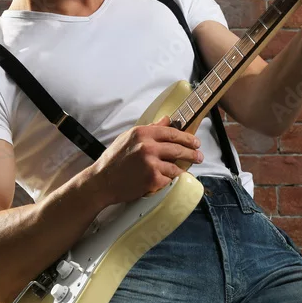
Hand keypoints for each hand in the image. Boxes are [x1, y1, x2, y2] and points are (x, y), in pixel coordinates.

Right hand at [88, 115, 202, 205]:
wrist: (102, 181)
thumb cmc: (114, 159)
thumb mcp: (128, 137)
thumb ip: (150, 128)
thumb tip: (167, 120)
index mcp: (142, 133)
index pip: (172, 132)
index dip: (186, 137)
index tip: (195, 141)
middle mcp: (148, 146)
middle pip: (178, 148)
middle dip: (192, 152)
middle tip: (199, 155)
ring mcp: (151, 163)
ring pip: (176, 166)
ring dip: (182, 168)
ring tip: (185, 169)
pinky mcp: (153, 179)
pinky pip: (169, 179)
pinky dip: (169, 179)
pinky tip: (166, 179)